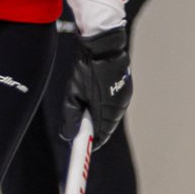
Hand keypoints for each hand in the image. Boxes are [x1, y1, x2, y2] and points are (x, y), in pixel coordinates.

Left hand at [61, 26, 132, 145]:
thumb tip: (67, 136)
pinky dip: (107, 106)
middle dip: (96, 129)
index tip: (84, 146)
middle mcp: (119, 106)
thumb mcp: (72, 95)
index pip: (101, 136)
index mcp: (106, 110)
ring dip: (101, 117)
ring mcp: (125, 97)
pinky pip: (116, 105)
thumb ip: (70, 118)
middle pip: (108, 127)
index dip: (91, 143)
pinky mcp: (126, 89)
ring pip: (112, 116)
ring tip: (88, 107)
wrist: (103, 47)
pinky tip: (97, 96)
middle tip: (82, 127)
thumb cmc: (86, 69)